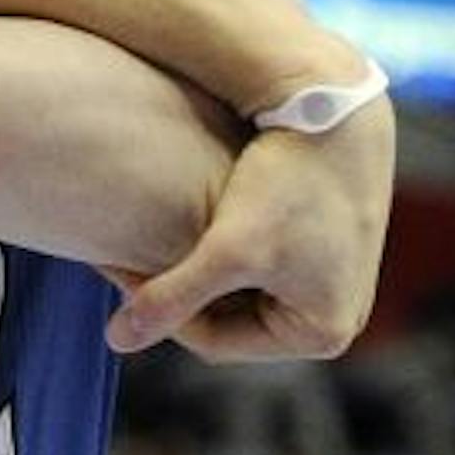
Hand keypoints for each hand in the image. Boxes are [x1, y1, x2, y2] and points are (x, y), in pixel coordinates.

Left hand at [106, 95, 395, 360]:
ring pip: (238, 288)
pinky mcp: (322, 246)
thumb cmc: (288, 183)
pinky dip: (219, 244)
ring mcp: (332, 282)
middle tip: (126, 253)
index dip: (159, 309)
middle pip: (229, 318)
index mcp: (322, 334)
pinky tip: (184, 216)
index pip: (214, 341)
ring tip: (149, 235)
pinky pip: (256, 259)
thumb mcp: (227, 249)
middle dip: (179, 288)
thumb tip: (117, 341)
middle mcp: (337, 316)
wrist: (338, 112)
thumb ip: (171, 298)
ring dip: (196, 265)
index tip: (116, 267)